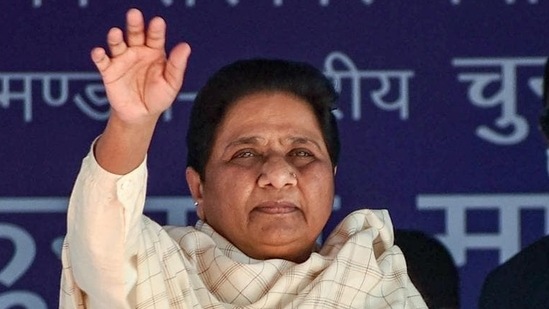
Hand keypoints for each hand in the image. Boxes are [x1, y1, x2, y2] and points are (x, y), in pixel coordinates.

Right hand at [91, 8, 190, 124]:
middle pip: (135, 34)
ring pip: (117, 44)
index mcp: (155, 51)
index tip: (157, 22)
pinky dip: (99, 56)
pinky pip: (102, 61)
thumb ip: (177, 66)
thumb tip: (186, 46)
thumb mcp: (171, 83)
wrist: (141, 115)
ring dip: (115, 38)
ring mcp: (122, 59)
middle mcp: (137, 51)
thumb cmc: (159, 97)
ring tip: (115, 33)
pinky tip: (98, 52)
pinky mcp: (109, 71)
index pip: (155, 37)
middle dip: (134, 24)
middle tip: (134, 14)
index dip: (156, 30)